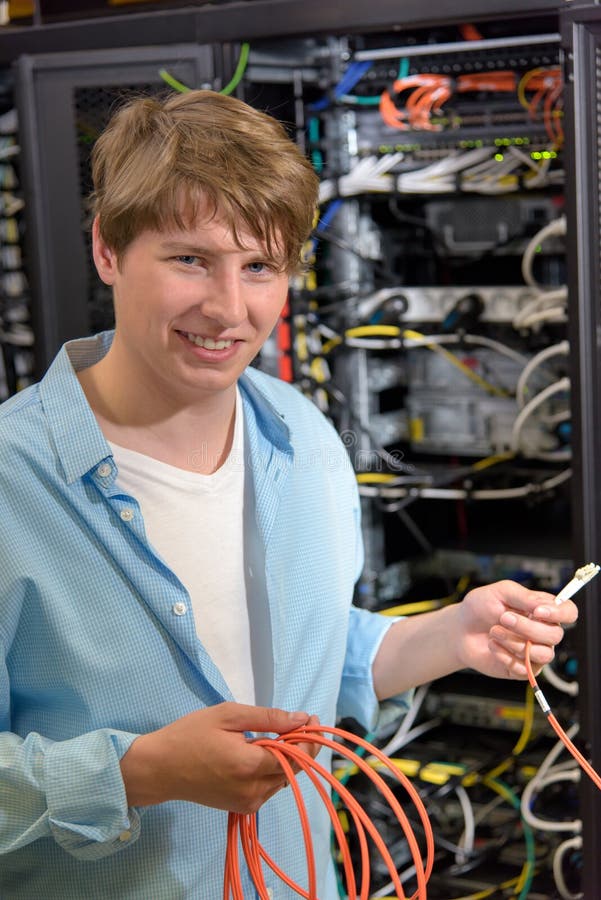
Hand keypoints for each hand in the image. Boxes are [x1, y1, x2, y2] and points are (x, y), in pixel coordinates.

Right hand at [120, 702, 320, 812]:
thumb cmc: (190, 735)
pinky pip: (269, 787)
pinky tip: (259, 752)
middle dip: (301, 746)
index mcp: (250, 766)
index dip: (309, 737)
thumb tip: (301, 720)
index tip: (311, 717)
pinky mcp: (243, 807)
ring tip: (272, 734)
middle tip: (297, 722)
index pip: (297, 756)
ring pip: (283, 779)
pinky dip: (272, 769)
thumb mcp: (229, 716)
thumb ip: (268, 718)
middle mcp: (254, 790)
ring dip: (286, 757)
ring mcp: (249, 802)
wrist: (160, 769)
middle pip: (294, 770)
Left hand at [457, 580, 577, 679]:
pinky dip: (505, 656)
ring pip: (542, 654)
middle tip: (503, 618)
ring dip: (514, 642)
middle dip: (527, 627)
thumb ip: (524, 597)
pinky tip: (492, 646)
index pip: (568, 612)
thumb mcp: (500, 592)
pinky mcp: (522, 669)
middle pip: (555, 635)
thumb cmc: (480, 608)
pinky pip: (525, 668)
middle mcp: (542, 632)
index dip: (560, 613)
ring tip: (494, 632)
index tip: (538, 611)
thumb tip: (543, 606)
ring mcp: (534, 652)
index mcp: (542, 610)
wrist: (459, 630)